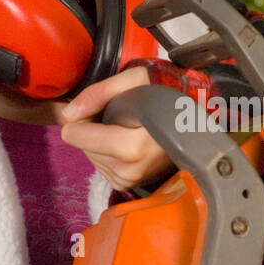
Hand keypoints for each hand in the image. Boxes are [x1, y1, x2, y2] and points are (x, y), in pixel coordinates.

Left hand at [60, 66, 173, 190]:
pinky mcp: (129, 185)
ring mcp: (130, 180)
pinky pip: (101, 166)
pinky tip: (127, 141)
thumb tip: (69, 114)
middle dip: (93, 129)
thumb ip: (98, 93)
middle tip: (121, 116)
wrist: (194, 122)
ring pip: (90, 156)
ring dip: (100, 141)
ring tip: (128, 128)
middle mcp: (129, 169)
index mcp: (130, 147)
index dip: (84, 116)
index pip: (75, 135)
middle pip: (82, 146)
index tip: (105, 107)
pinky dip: (108, 153)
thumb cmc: (166, 96)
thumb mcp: (134, 80)